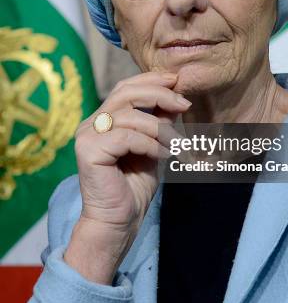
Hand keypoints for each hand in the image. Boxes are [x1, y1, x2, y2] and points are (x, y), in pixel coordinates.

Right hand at [64, 71, 189, 283]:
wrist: (120, 222)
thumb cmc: (135, 186)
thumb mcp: (155, 146)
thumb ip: (161, 122)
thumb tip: (177, 98)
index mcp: (104, 119)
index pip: (126, 87)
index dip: (151, 80)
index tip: (177, 80)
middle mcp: (91, 123)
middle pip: (126, 93)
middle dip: (160, 94)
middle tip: (184, 104)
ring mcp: (87, 136)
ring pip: (130, 115)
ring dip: (160, 128)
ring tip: (175, 144)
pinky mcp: (88, 151)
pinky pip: (126, 136)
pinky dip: (149, 144)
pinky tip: (161, 156)